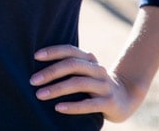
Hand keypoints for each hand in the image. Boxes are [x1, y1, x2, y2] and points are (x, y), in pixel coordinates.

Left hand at [29, 45, 144, 121]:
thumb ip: (68, 67)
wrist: (125, 98)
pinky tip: (58, 108)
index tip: (35, 56)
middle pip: (72, 65)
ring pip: (79, 83)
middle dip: (50, 72)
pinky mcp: (110, 102)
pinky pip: (89, 104)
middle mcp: (97, 69)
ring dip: (57, 89)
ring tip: (39, 95)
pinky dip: (72, 106)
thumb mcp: (84, 73)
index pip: (70, 50)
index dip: (53, 51)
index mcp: (89, 60)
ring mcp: (105, 85)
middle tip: (33, 80)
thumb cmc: (94, 85)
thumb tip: (35, 68)